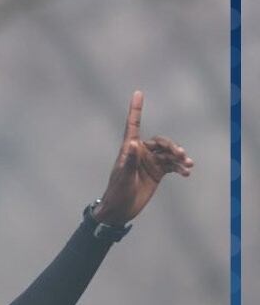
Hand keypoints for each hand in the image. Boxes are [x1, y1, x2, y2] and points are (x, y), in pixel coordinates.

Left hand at [92, 91, 192, 225]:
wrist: (120, 211)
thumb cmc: (117, 193)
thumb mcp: (123, 177)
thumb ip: (130, 161)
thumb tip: (133, 143)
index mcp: (129, 150)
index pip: (133, 126)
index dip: (136, 110)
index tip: (138, 93)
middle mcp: (141, 153)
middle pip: (161, 142)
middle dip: (172, 147)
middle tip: (180, 156)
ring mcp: (150, 162)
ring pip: (169, 153)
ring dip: (179, 157)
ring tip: (187, 165)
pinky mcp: (157, 172)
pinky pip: (171, 165)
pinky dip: (179, 167)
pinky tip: (186, 173)